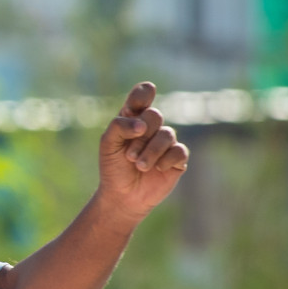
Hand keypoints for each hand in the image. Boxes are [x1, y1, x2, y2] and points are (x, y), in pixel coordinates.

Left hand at [96, 82, 188, 220]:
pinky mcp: (178, 158)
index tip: (145, 95)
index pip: (141, 97)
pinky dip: (165, 160)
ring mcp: (166, 141)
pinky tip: (157, 169)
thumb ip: (120, 126)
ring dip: (151, 152)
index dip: (143, 93)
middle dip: (141, 135)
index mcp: (133, 118)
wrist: (122, 195)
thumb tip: (141, 124)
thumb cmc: (113, 167)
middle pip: (154, 115)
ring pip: (167, 134)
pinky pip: (179, 151)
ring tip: (139, 166)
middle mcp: (151, 127)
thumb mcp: (108, 144)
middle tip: (129, 155)